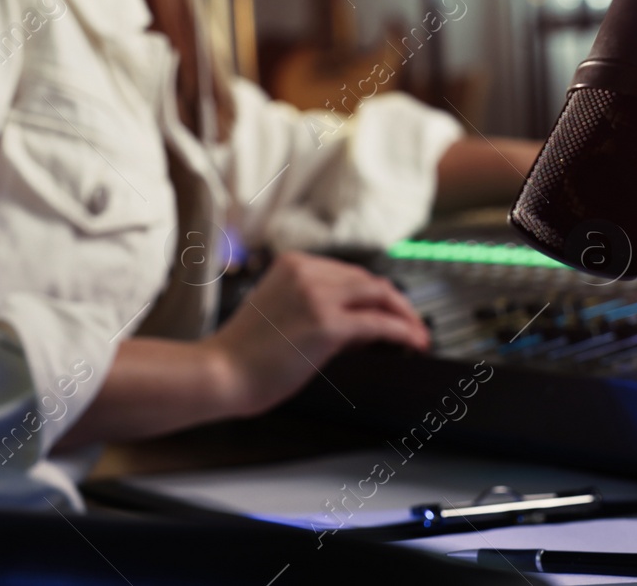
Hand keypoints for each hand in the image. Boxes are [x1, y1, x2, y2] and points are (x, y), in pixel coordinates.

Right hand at [206, 251, 430, 415]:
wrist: (219, 372)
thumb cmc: (241, 354)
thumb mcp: (279, 311)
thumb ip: (314, 306)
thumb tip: (359, 325)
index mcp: (293, 264)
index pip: (349, 273)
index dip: (374, 294)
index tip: (389, 311)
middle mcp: (307, 272)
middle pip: (369, 281)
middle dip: (395, 303)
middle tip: (412, 324)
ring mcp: (318, 296)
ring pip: (380, 296)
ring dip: (405, 315)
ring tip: (417, 335)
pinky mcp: (327, 325)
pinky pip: (379, 324)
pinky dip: (402, 332)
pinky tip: (414, 343)